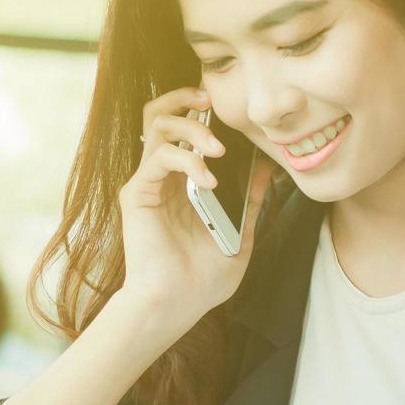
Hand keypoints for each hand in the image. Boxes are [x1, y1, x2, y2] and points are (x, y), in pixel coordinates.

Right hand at [118, 87, 276, 329]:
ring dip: (191, 127)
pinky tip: (207, 180)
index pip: (185, 126)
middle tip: (211, 101)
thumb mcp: (241, 236)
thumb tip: (267, 168)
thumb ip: (251, 201)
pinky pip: (157, 158)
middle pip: (161, 113)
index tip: (231, 108)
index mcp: (183, 181)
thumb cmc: (202, 279)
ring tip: (216, 147)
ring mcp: (147, 182)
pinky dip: (185, 160)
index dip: (201, 108)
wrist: (175, 306)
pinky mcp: (137, 194)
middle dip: (185, 97)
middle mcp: (162, 175)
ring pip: (156, 125)